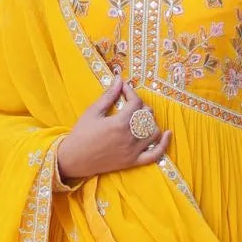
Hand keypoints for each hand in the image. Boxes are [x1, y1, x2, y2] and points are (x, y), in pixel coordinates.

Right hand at [57, 74, 171, 183]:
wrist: (73, 159)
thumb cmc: (80, 134)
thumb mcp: (92, 112)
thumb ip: (108, 96)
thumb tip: (119, 79)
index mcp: (119, 123)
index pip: (135, 102)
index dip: (131, 91)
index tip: (124, 88)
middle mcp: (129, 137)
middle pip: (147, 116)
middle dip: (140, 106)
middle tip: (130, 104)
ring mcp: (133, 151)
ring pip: (154, 132)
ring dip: (150, 122)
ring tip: (140, 118)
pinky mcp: (133, 162)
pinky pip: (155, 155)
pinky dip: (163, 144)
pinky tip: (167, 134)